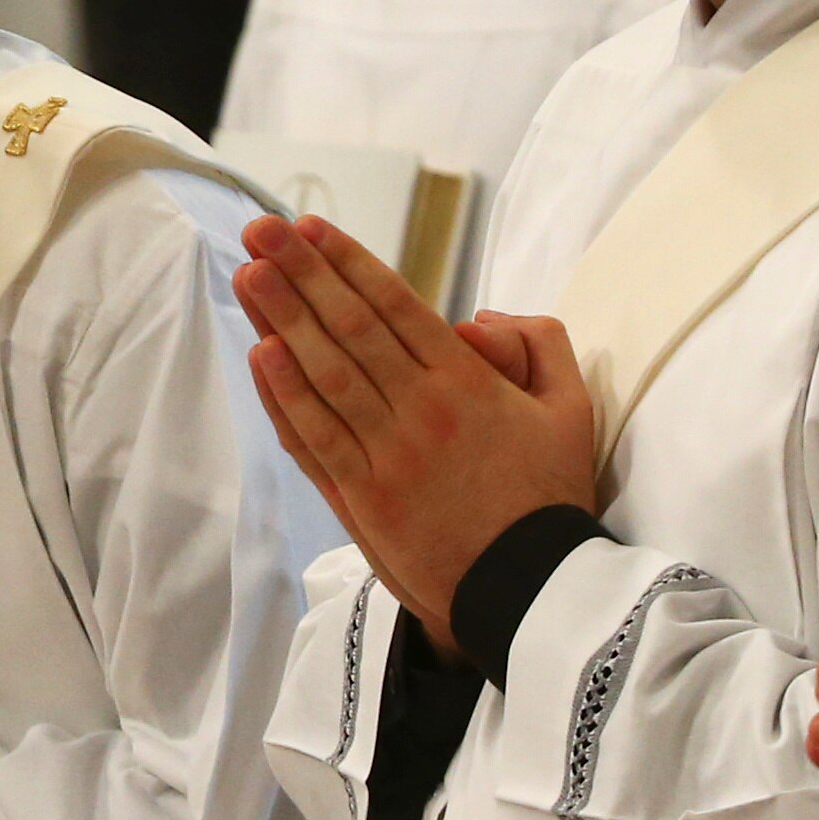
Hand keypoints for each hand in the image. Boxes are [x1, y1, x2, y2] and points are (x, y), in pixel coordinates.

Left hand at [236, 212, 599, 644]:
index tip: (311, 230)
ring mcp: (386, 455)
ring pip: (324, 375)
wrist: (530, 589)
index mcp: (467, 383)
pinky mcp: (363, 498)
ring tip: (248, 275)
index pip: (395, 307)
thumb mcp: (571, 410)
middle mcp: (420, 411)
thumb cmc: (549, 498)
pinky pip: (315, 439)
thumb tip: (480, 316)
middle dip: (301, 274)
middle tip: (261, 230)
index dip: (349, 263)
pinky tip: (260, 355)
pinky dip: (285, 396)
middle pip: (349, 328)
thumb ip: (540, 345)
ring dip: (280, 321)